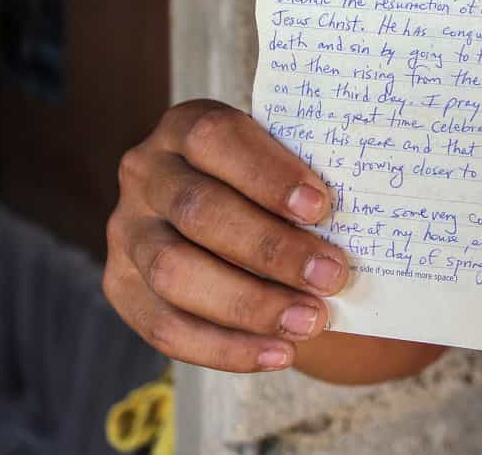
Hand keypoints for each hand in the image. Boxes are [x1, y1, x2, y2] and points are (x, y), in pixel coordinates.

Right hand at [103, 99, 349, 371]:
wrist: (228, 218)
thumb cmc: (269, 186)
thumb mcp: (281, 166)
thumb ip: (304, 186)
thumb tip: (361, 222)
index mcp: (185, 127)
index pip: (216, 139)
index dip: (268, 174)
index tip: (322, 208)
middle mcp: (145, 172)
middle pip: (199, 211)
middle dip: (271, 249)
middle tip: (333, 276)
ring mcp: (126, 230)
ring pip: (175, 272)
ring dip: (250, 304)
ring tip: (310, 321)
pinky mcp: (121, 286)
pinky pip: (164, 327)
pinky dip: (226, 347)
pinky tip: (278, 353)